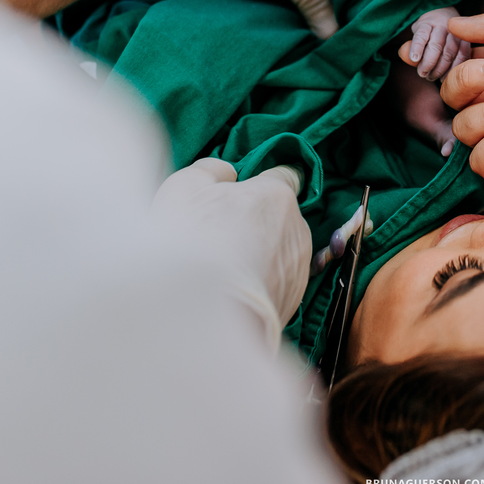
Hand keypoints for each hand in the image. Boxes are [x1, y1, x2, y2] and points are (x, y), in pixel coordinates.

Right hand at [152, 158, 310, 350]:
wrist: (202, 313)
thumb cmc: (191, 240)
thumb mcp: (185, 186)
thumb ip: (211, 170)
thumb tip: (228, 174)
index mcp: (277, 195)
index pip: (285, 176)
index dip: (263, 183)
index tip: (243, 193)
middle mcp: (297, 229)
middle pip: (280, 217)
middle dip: (257, 223)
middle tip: (220, 238)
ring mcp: (299, 268)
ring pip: (281, 252)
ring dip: (261, 256)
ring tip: (223, 271)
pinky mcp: (293, 301)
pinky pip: (277, 284)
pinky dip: (261, 285)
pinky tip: (233, 293)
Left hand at [399, 6, 471, 80]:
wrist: (447, 18)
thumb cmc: (428, 33)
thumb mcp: (416, 35)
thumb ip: (411, 48)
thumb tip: (412, 60)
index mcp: (427, 23)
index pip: (421, 35)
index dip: (417, 47)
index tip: (414, 59)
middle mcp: (443, 25)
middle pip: (436, 45)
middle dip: (428, 63)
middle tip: (422, 74)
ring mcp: (456, 32)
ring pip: (450, 53)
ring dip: (440, 69)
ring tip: (432, 77)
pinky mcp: (466, 40)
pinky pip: (462, 56)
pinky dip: (454, 69)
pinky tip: (446, 77)